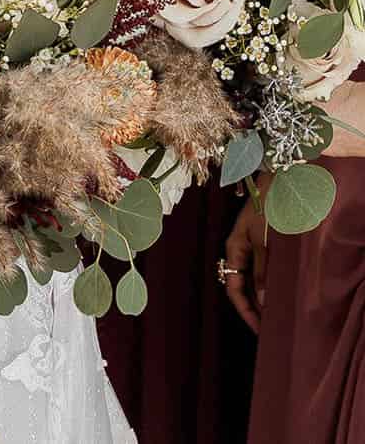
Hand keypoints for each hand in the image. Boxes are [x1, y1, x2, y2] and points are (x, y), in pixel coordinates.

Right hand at [222, 193, 269, 332]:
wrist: (276, 181)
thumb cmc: (267, 207)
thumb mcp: (263, 241)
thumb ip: (262, 270)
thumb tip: (262, 300)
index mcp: (234, 249)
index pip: (234, 289)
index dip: (245, 311)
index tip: (258, 329)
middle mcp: (239, 250)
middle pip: (241, 286)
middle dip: (253, 309)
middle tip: (267, 329)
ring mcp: (249, 246)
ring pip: (251, 280)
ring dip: (260, 298)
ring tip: (273, 316)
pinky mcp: (260, 243)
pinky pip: (260, 270)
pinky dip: (266, 285)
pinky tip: (276, 294)